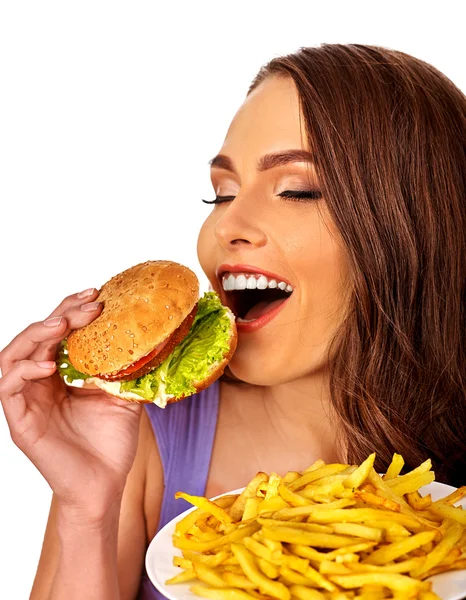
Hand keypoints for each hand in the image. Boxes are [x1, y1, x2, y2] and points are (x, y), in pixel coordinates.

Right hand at [0, 289, 142, 524]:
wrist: (105, 486)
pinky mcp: (20, 423)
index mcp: (59, 378)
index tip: (96, 295)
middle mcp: (38, 385)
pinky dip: (25, 370)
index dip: (70, 311)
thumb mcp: (122, 397)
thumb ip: (124, 369)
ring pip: (11, 356)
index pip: (56, 335)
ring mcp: (26, 403)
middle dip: (59, 315)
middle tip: (88, 305)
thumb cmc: (110, 444)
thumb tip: (149, 339)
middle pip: (35, 338)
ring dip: (36, 335)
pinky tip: (51, 365)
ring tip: (63, 324)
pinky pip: (8, 388)